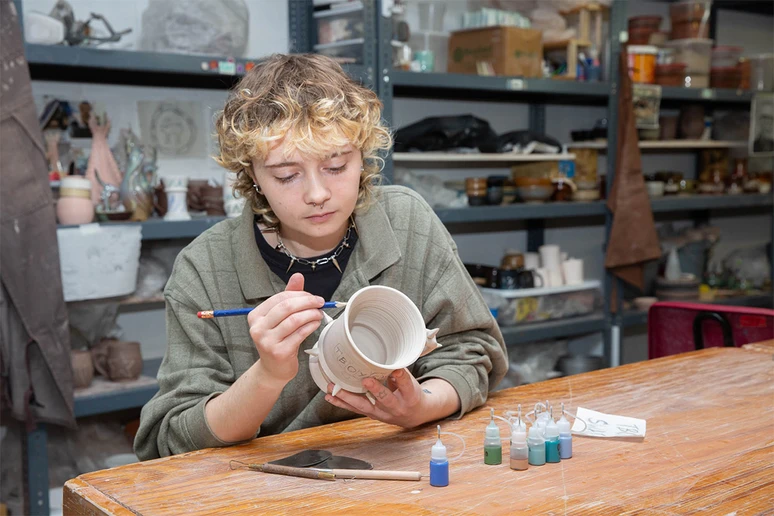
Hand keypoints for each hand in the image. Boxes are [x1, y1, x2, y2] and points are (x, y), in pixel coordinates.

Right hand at [247, 273, 323, 387]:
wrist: (273, 369)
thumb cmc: (278, 340)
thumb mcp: (279, 318)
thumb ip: (288, 296)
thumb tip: (298, 276)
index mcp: (255, 316)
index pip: (280, 298)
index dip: (299, 294)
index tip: (312, 296)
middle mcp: (258, 328)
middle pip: (286, 307)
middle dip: (307, 302)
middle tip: (320, 302)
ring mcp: (267, 341)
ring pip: (294, 320)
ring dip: (311, 314)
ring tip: (319, 313)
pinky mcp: (279, 352)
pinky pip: (300, 333)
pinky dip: (311, 326)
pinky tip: (316, 323)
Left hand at [324, 368, 426, 428]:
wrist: (413, 416)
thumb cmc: (411, 395)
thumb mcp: (411, 383)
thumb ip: (398, 373)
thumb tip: (382, 358)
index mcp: (410, 397)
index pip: (407, 386)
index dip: (402, 377)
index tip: (397, 369)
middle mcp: (396, 407)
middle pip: (386, 399)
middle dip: (376, 390)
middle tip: (366, 380)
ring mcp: (382, 413)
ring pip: (364, 406)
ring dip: (348, 397)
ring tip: (334, 389)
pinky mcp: (372, 415)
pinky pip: (355, 409)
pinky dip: (342, 403)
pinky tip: (330, 397)